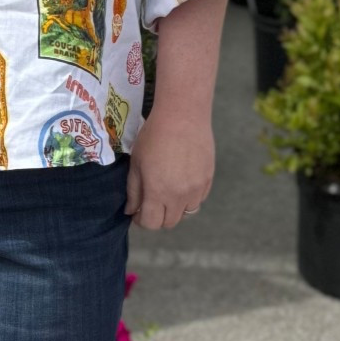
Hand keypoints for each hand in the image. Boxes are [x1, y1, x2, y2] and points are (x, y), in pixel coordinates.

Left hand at [125, 108, 213, 228]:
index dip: (141, 221)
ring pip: (186, 213)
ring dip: (174, 209)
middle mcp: (179, 196)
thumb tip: (131, 211)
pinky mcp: (208, 180)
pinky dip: (189, 198)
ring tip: (167, 193)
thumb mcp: (136, 163)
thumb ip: (133, 190)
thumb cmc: (153, 136)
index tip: (137, 213)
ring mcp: (196, 189)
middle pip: (169, 223)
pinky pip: (198, 199)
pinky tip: (181, 183)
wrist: (183, 116)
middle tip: (151, 203)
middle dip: (157, 217)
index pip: (151, 223)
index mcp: (157, 192)